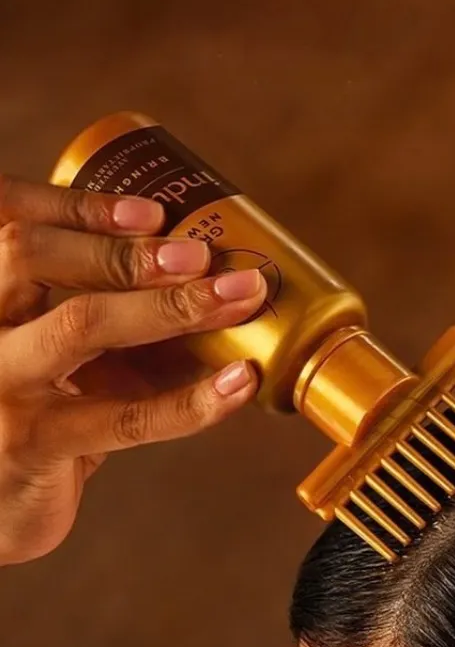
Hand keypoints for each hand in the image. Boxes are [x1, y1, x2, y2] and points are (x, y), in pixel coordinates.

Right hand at [0, 175, 266, 565]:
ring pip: (80, 323)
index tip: (154, 210)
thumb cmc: (30, 413)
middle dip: (126, 247)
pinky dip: (193, 398)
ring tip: (238, 298)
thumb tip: (206, 277)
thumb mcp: (44, 352)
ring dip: (170, 305)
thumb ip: (92, 312)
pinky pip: (126, 415)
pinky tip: (239, 382)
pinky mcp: (34, 442)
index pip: (6, 218)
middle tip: (202, 252)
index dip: (76, 205)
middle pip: (30, 255)